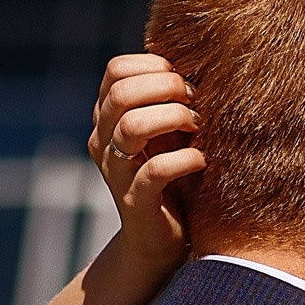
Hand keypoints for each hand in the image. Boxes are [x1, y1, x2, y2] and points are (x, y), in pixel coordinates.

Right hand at [88, 54, 204, 274]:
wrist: (160, 243)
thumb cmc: (173, 179)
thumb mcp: (168, 132)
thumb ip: (169, 100)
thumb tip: (199, 61)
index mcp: (107, 118)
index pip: (116, 70)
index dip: (154, 66)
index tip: (184, 82)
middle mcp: (103, 142)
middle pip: (121, 93)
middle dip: (166, 87)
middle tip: (195, 102)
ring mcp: (115, 173)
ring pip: (132, 126)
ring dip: (174, 118)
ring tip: (198, 127)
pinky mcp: (135, 202)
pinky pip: (155, 170)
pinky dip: (185, 159)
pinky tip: (201, 161)